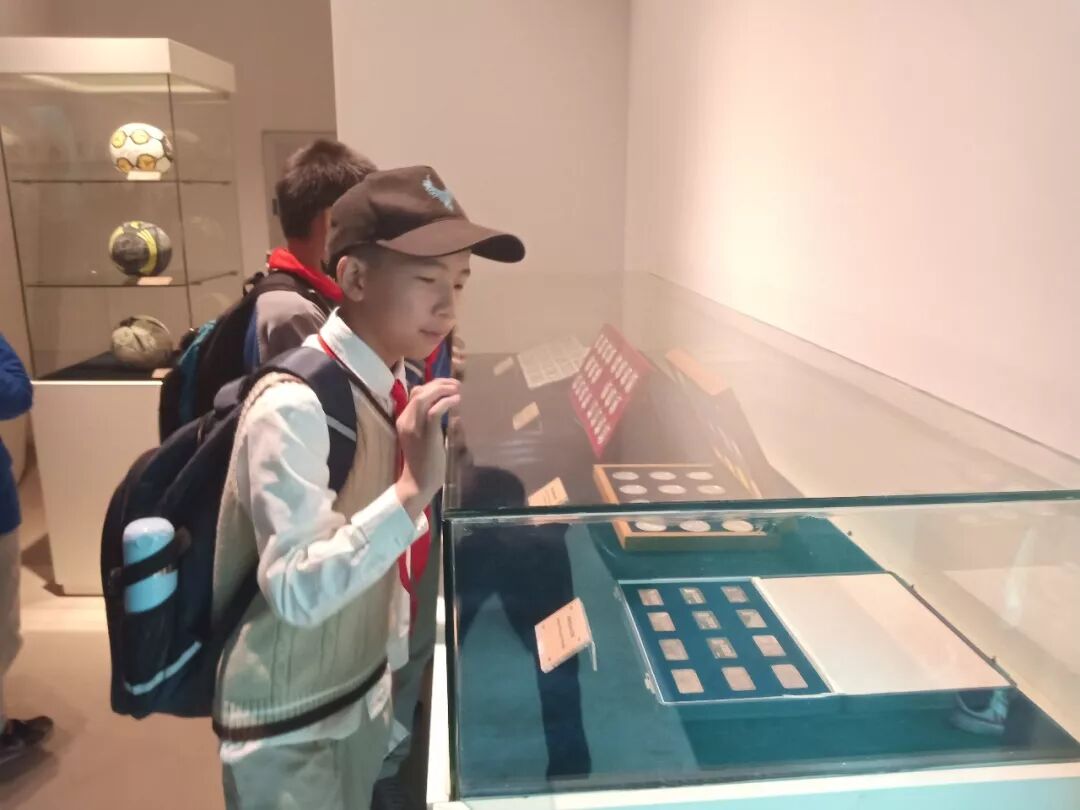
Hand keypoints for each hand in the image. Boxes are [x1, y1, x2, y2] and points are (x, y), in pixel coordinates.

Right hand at [394, 378, 460, 519]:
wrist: (418, 483)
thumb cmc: (424, 462)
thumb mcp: (423, 436)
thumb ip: (429, 421)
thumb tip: (446, 407)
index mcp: (403, 420)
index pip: (415, 393)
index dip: (432, 385)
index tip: (448, 385)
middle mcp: (406, 420)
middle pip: (419, 391)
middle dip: (439, 383)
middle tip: (456, 384)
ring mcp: (414, 427)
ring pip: (424, 397)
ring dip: (443, 389)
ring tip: (458, 389)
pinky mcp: (426, 434)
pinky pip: (434, 411)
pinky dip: (446, 402)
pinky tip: (457, 400)